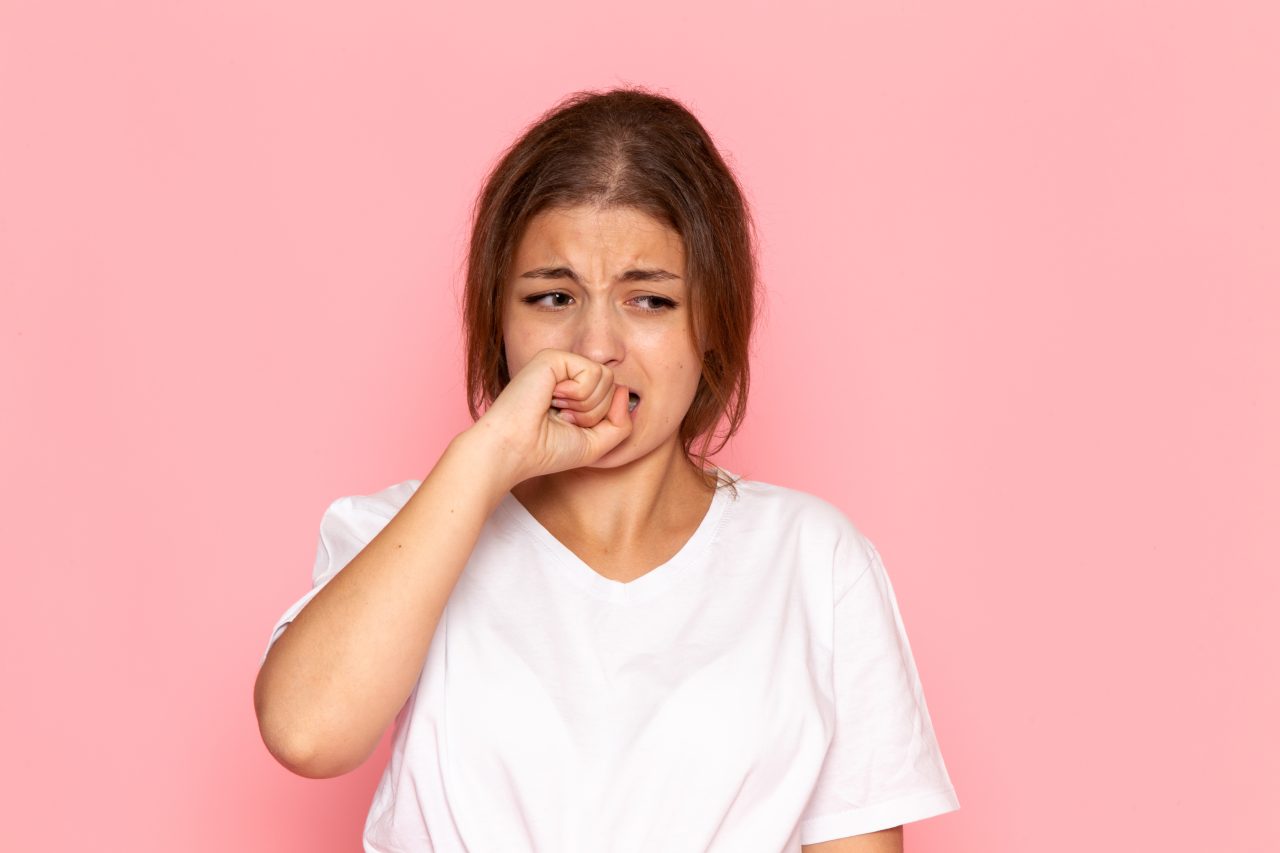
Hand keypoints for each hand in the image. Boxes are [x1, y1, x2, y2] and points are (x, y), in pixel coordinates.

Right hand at [465, 348, 633, 485]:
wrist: (515, 450)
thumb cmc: (548, 450)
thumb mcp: (598, 444)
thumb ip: (622, 422)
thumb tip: (624, 390)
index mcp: (576, 392)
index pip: (614, 396)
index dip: (600, 420)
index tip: (571, 428)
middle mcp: (569, 375)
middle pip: (613, 386)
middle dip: (594, 413)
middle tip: (563, 420)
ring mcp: (561, 364)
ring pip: (607, 378)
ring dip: (586, 405)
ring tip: (557, 410)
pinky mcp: (554, 357)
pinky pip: (593, 372)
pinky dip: (578, 394)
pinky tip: (552, 398)